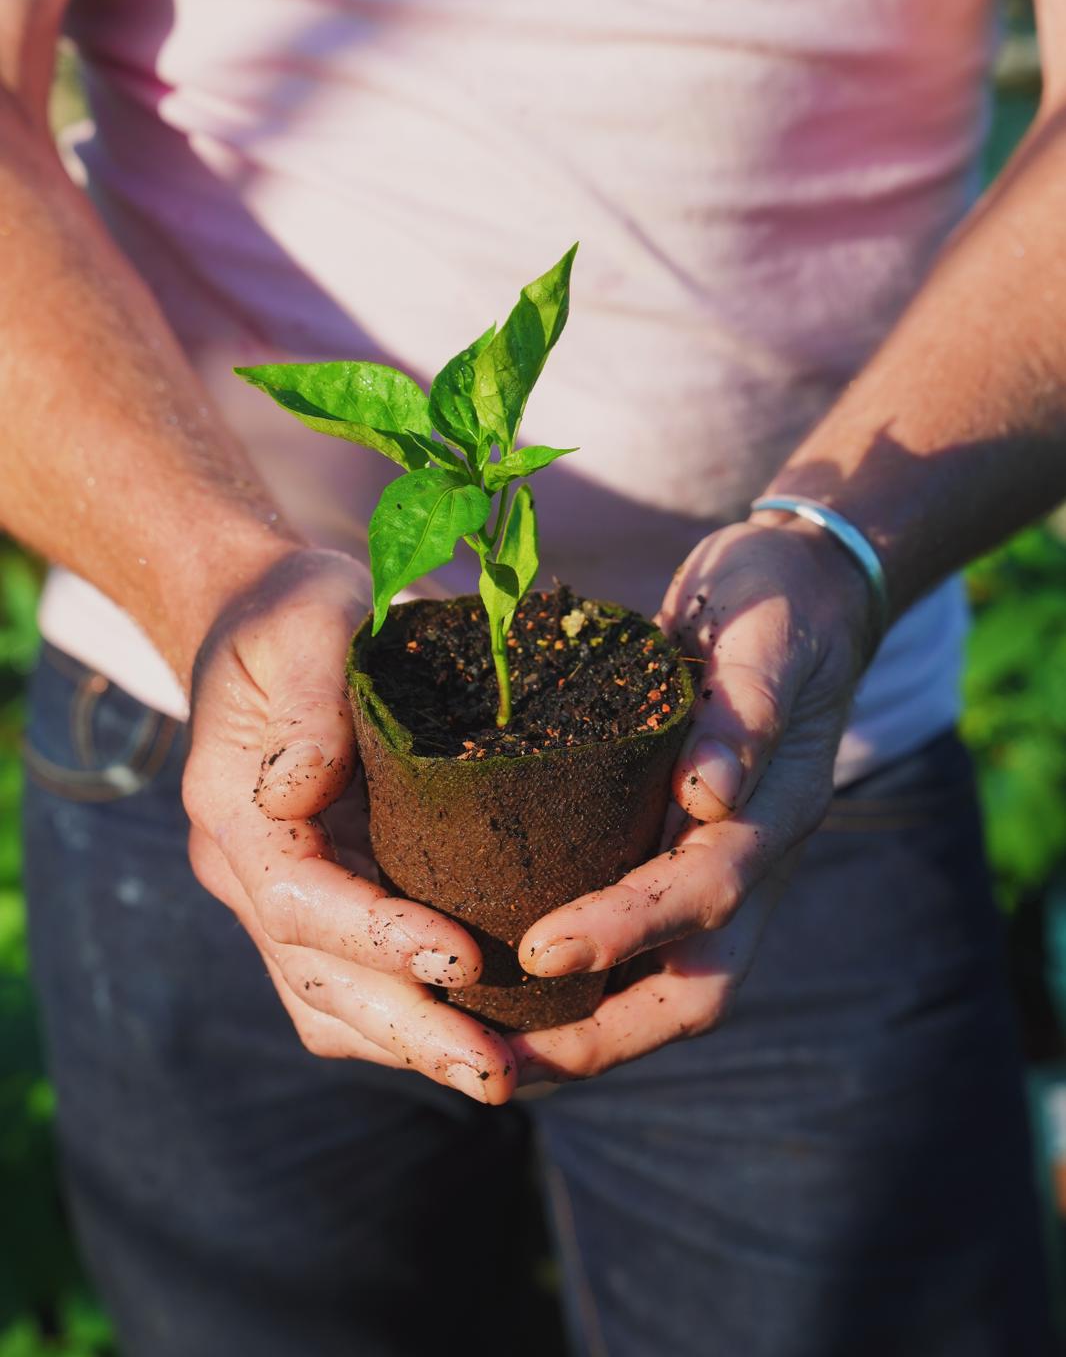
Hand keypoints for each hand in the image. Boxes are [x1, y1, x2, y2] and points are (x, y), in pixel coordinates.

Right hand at [182, 547, 515, 1102]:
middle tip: (497, 1073)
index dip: (376, 937)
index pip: (297, 898)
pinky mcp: (319, 902)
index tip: (463, 955)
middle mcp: (245, 868)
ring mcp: (277, 896)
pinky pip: (349, 990)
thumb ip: (309, 700)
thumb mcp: (307, 620)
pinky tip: (482, 1036)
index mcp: (233, 804)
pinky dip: (406, 1024)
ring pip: (328, 1005)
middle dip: (407, 1031)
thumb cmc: (295, 610)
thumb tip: (299, 789)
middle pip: (315, 980)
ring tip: (503, 1075)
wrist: (265, 620)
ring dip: (411, 1047)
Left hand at [509, 517, 872, 1083]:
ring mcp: (707, 862)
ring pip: (658, 980)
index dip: (628, 929)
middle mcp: (742, 859)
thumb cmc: (780, 604)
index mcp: (773, 816)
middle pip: (691, 988)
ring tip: (482, 1046)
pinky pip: (628, 934)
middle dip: (601, 1035)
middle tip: (502, 1061)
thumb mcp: (767, 637)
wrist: (798, 589)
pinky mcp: (667, 846)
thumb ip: (746, 711)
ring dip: (578, 1026)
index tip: (543, 948)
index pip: (706, 896)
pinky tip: (495, 977)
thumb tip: (708, 794)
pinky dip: (572, 973)